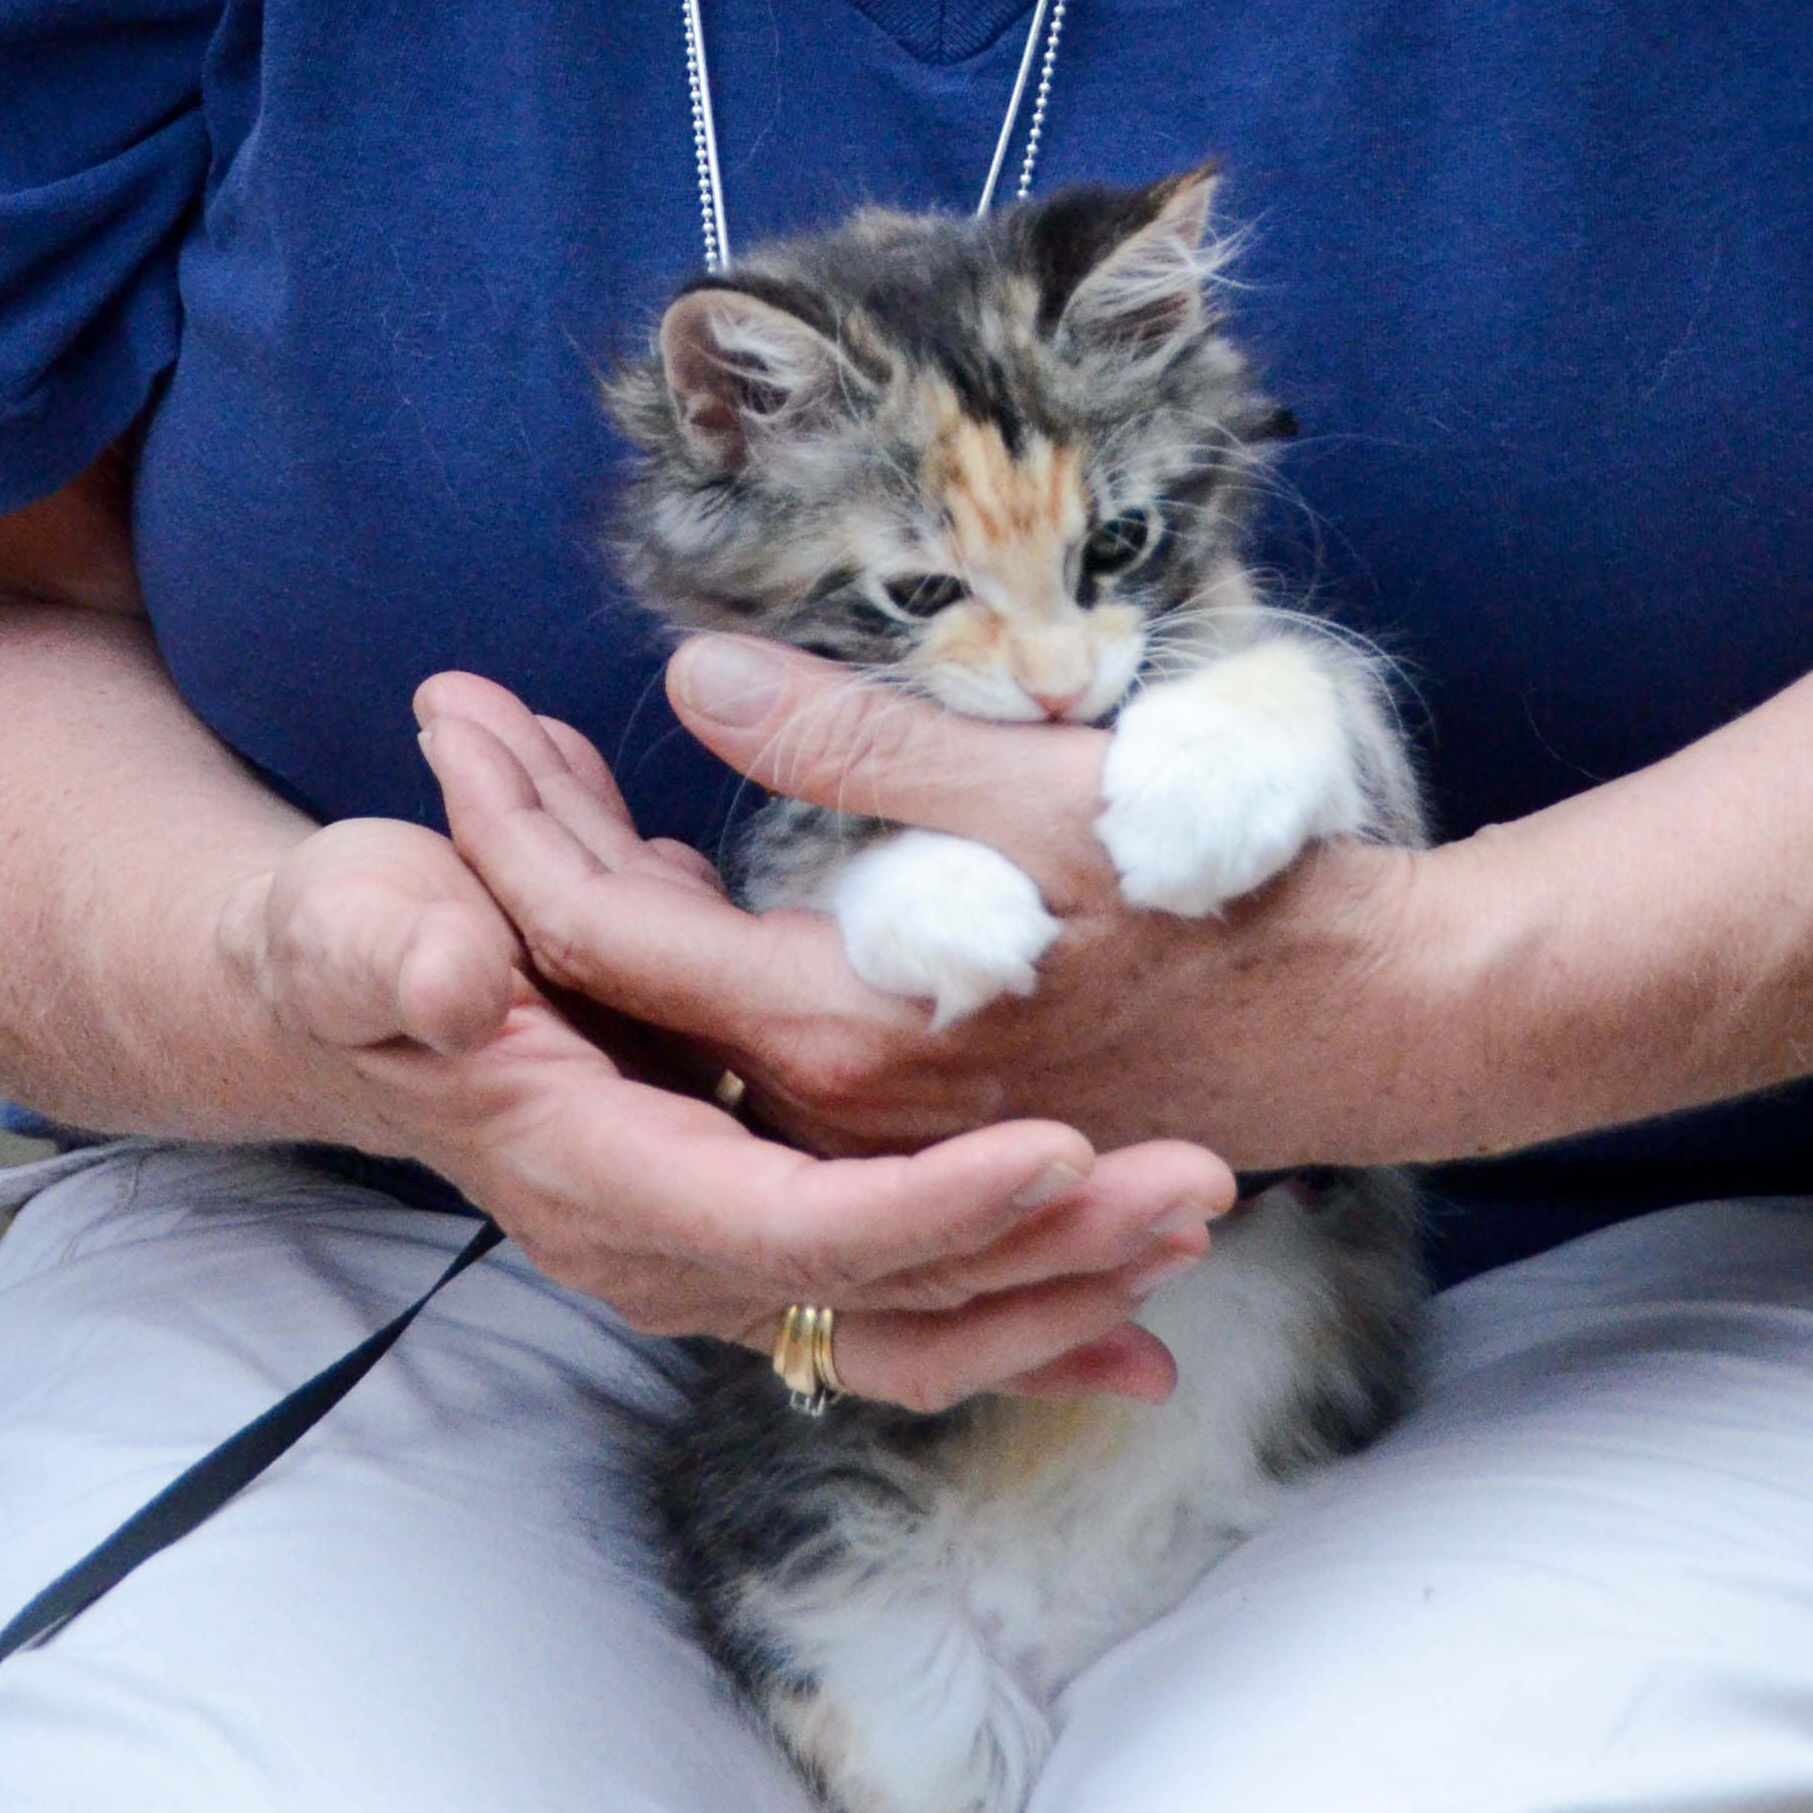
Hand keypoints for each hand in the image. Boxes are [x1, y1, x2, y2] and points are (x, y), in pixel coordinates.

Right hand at [227, 798, 1231, 1408]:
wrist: (347, 1003)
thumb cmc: (359, 943)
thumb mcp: (352, 917)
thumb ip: (396, 950)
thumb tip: (459, 980)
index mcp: (595, 1177)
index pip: (790, 1231)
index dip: (928, 1206)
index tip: (1062, 1149)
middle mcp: (663, 1252)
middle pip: (884, 1298)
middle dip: (1047, 1255)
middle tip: (1197, 1184)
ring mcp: (714, 1262)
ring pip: (913, 1331)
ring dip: (1058, 1292)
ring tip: (1196, 1223)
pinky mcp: (755, 1235)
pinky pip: (902, 1319)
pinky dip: (1018, 1323)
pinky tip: (1138, 1339)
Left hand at [416, 646, 1422, 1175]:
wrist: (1365, 1030)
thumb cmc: (1217, 895)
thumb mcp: (1039, 792)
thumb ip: (856, 744)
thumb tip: (694, 673)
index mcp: (839, 1029)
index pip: (605, 933)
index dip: (509, 812)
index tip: (447, 706)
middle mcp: (829, 1112)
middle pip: (614, 988)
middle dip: (522, 844)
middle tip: (461, 719)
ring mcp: (870, 1139)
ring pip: (673, 1031)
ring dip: (599, 904)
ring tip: (541, 779)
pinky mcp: (913, 1136)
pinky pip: (744, 1062)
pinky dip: (683, 968)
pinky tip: (667, 880)